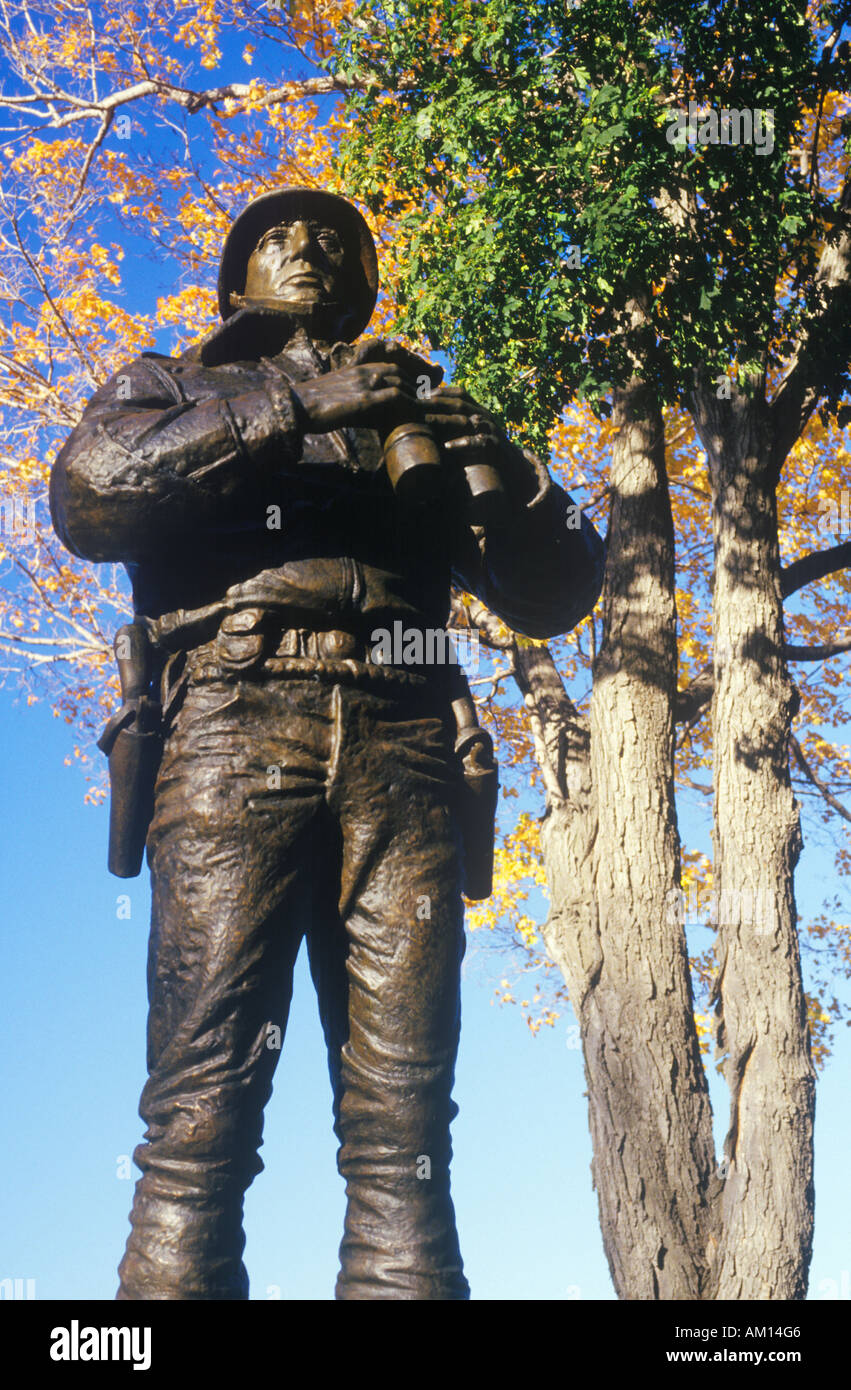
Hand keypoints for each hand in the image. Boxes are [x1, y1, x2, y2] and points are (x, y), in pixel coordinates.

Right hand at [293, 339, 442, 432]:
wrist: (296, 406)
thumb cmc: (312, 405)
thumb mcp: (337, 394)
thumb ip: (355, 395)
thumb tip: (370, 410)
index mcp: (357, 368)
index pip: (390, 368)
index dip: (407, 380)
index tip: (417, 393)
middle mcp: (364, 372)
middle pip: (400, 375)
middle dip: (416, 388)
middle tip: (428, 403)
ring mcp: (365, 384)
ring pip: (402, 384)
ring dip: (416, 397)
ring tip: (427, 411)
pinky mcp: (365, 399)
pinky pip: (396, 398)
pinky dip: (409, 405)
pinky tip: (417, 416)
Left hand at [421, 386, 510, 464]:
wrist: (514, 467)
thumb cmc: (486, 450)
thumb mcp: (474, 432)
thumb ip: (457, 424)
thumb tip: (430, 418)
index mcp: (479, 410)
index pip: (460, 394)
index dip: (441, 391)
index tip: (421, 392)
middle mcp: (485, 417)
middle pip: (460, 404)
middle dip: (437, 402)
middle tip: (416, 403)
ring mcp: (490, 430)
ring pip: (467, 421)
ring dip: (445, 420)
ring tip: (426, 420)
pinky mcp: (494, 446)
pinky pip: (478, 442)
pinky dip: (463, 444)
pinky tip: (447, 446)